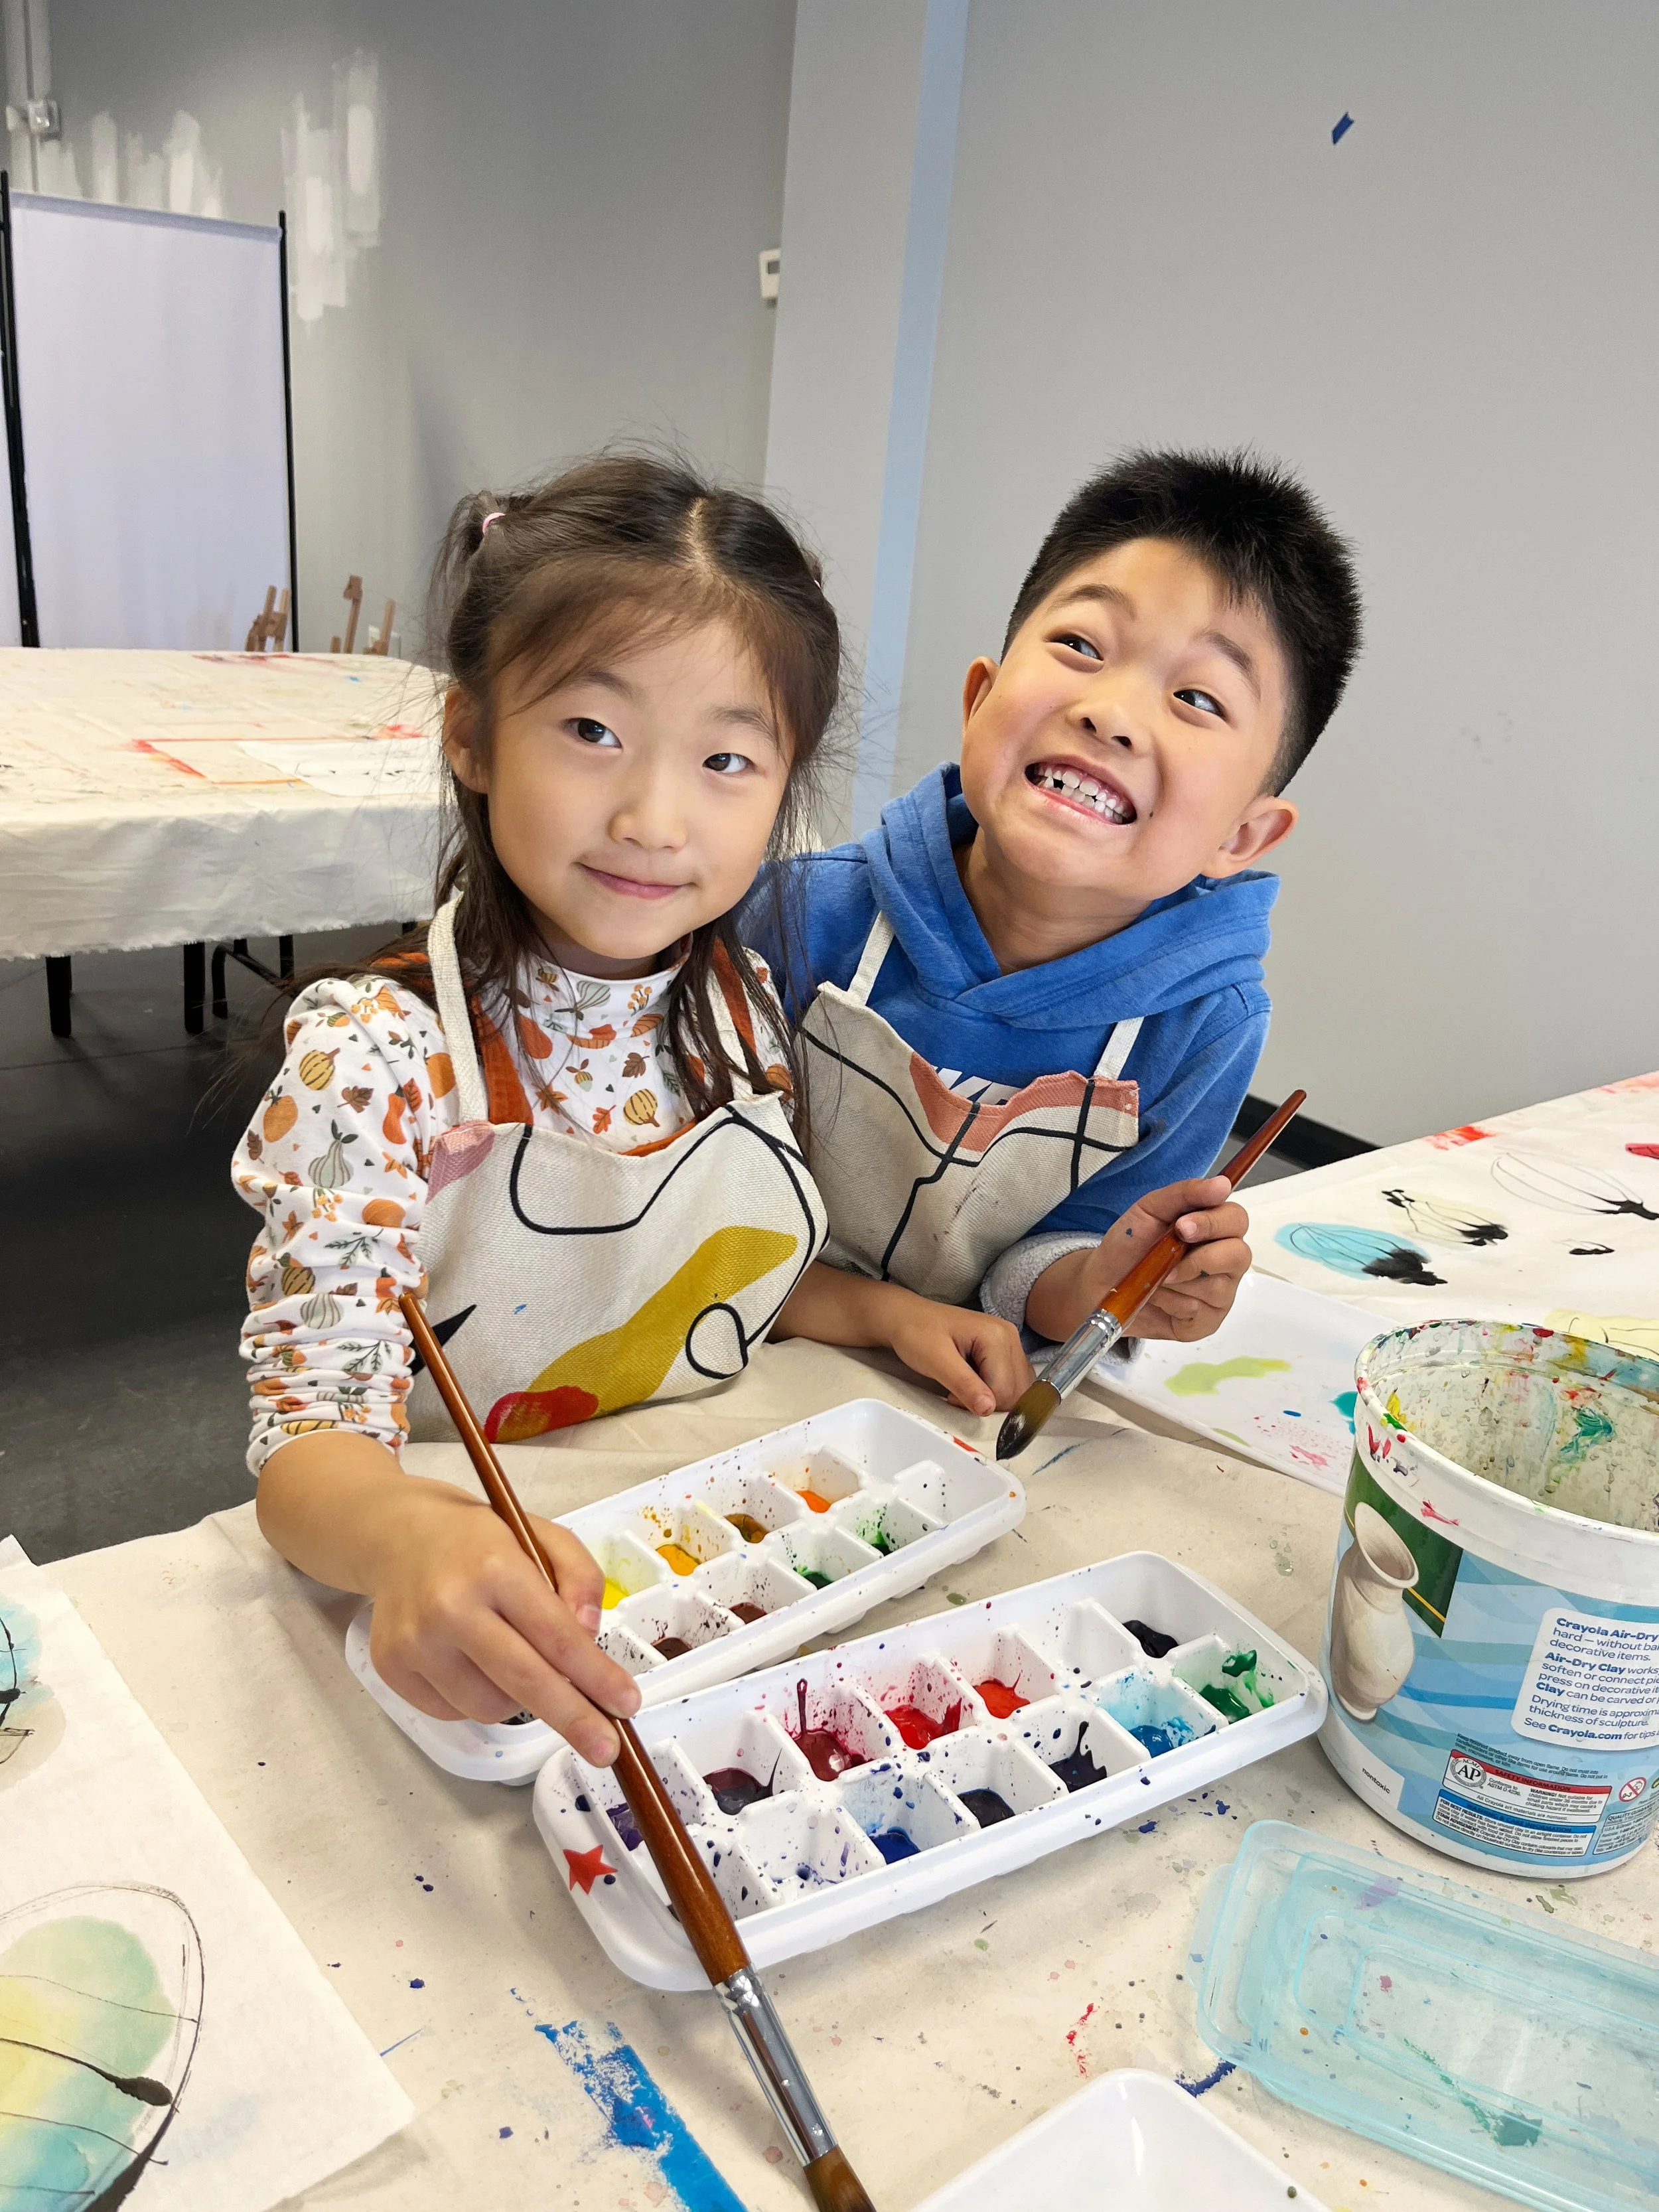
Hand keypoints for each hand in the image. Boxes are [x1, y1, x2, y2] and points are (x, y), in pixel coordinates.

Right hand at [366, 1485, 640, 1764]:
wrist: (400, 1535)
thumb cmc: (481, 1541)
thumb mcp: (544, 1537)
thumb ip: (581, 1578)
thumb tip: (590, 1637)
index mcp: (495, 1567)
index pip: (555, 1635)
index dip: (595, 1676)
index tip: (627, 1703)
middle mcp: (450, 1606)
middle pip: (524, 1681)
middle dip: (573, 1719)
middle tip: (605, 1749)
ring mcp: (415, 1642)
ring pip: (489, 1707)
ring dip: (520, 1700)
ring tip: (515, 1660)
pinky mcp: (392, 1668)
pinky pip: (454, 1711)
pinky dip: (479, 1698)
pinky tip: (476, 1662)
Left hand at [774, 1261, 1033, 1414]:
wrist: (886, 1313)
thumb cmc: (906, 1329)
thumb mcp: (931, 1358)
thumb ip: (962, 1384)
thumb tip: (990, 1408)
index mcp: (998, 1335)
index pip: (1014, 1389)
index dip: (993, 1407)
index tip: (962, 1409)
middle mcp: (1007, 1337)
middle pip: (1016, 1392)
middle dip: (989, 1403)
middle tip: (952, 1398)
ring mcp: (999, 1344)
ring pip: (1007, 1391)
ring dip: (983, 1399)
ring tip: (950, 1391)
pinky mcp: (988, 1351)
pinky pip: (996, 1386)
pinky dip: (979, 1394)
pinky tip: (955, 1389)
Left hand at [1025, 1175, 1252, 1343]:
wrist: (1101, 1285)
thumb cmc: (1129, 1245)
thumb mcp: (1149, 1210)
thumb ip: (1185, 1194)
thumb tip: (1223, 1184)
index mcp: (1214, 1230)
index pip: (1237, 1220)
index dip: (1214, 1223)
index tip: (1182, 1227)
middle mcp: (1225, 1261)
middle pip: (1239, 1255)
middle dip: (1200, 1258)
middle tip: (1167, 1261)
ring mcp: (1219, 1294)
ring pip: (1216, 1286)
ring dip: (1176, 1281)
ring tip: (1154, 1279)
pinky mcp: (1206, 1322)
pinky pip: (1198, 1311)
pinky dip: (1171, 1303)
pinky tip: (1157, 1300)